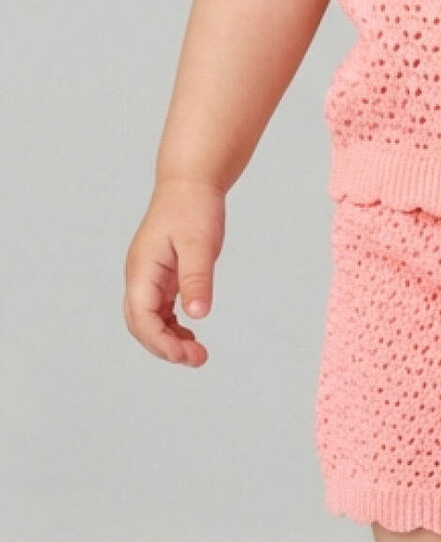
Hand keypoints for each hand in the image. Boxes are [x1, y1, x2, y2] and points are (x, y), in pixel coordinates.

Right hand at [123, 177, 225, 366]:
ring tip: (197, 353)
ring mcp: (149, 277)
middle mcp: (140, 276)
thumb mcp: (199, 243)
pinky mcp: (162, 275)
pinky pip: (161, 309)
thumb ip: (196, 279)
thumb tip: (198, 314)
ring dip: (170, 339)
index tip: (185, 354)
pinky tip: (190, 333)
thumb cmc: (193, 207)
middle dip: (165, 347)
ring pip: (150, 320)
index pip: (141, 317)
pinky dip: (173, 325)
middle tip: (198, 359)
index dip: (160, 342)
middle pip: (141, 324)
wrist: (191, 183)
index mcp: (142, 269)